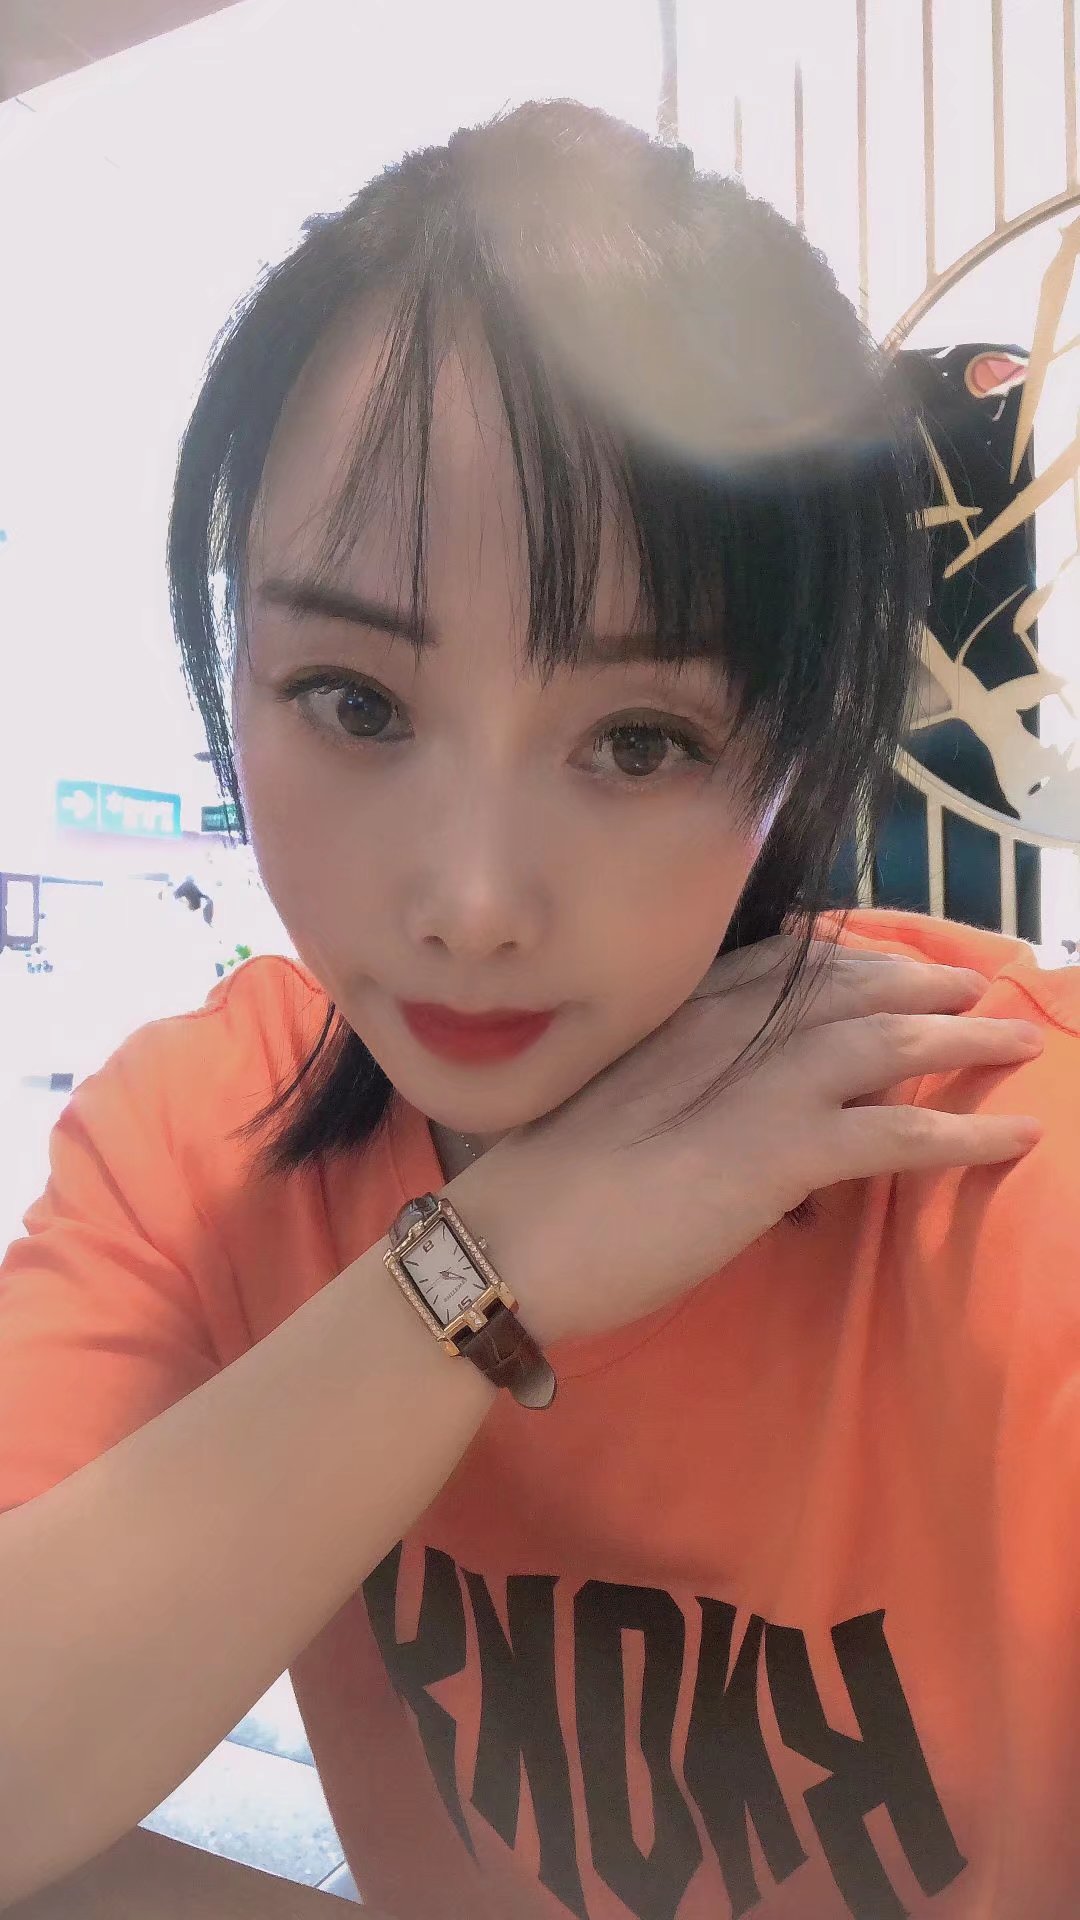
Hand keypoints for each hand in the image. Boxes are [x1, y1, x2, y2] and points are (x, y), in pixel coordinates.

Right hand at [468, 935, 1044, 1343]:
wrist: (502, 1246)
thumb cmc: (536, 1199)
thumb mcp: (604, 1117)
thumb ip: (664, 1094)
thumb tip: (712, 1108)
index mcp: (673, 1022)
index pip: (779, 967)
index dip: (847, 960)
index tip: (890, 962)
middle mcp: (717, 1035)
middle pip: (843, 987)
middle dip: (919, 981)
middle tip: (974, 985)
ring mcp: (749, 1090)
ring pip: (883, 1042)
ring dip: (961, 1038)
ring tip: (1017, 1040)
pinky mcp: (772, 1154)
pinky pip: (895, 1132)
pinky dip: (965, 1133)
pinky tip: (1017, 1139)